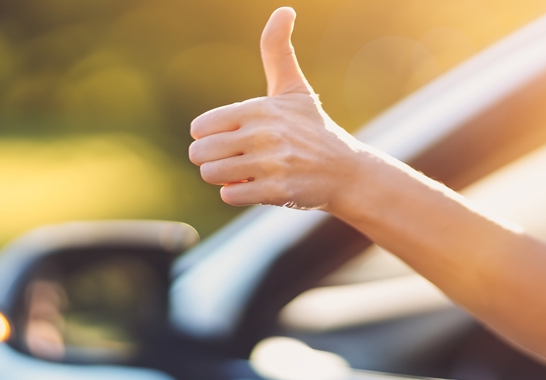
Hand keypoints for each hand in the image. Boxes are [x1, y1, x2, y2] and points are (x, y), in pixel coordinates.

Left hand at [188, 7, 387, 209]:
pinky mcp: (277, 190)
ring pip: (212, 175)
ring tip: (244, 171)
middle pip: (200, 154)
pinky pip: (230, 195)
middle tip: (233, 158)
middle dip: (211, 159)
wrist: (346, 171)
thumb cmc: (313, 128)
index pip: (201, 127)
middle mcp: (263, 134)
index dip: (210, 136)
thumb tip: (284, 10)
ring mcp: (270, 164)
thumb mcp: (293, 88)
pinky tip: (256, 185)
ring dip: (223, 177)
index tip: (231, 137)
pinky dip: (237, 192)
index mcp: (259, 108)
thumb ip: (277, 51)